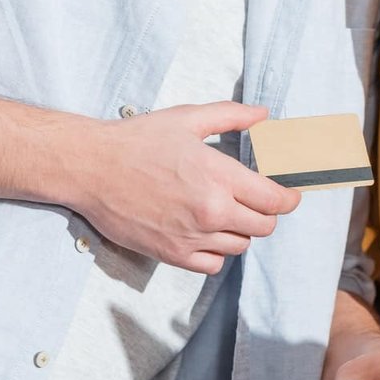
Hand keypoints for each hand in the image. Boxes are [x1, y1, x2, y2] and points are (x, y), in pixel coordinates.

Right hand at [73, 101, 299, 272]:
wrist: (90, 167)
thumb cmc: (136, 141)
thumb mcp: (187, 119)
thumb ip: (231, 116)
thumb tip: (263, 114)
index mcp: (220, 177)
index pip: (275, 201)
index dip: (288, 199)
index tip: (288, 195)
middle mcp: (211, 212)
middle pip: (264, 227)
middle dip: (267, 214)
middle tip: (256, 202)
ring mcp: (192, 237)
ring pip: (240, 246)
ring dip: (241, 232)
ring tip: (227, 213)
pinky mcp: (172, 255)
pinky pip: (213, 265)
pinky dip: (217, 252)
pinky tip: (207, 233)